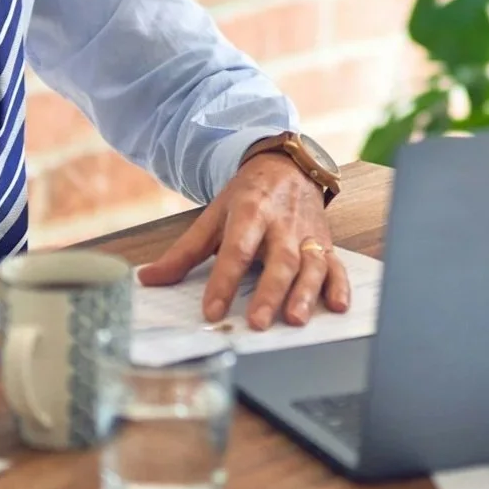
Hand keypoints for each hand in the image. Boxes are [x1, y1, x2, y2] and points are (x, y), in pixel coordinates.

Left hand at [137, 153, 349, 329]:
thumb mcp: (214, 216)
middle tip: (257, 322)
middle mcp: (282, 224)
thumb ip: (184, 252)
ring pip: (311, 264)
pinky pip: (336, 265)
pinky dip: (340, 285)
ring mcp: (308, 234)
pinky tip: (338, 306)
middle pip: (279, 259)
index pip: (236, 249)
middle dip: (270, 292)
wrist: (288, 166)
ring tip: (295, 319)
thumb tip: (148, 279)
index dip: (224, 281)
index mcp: (251, 212)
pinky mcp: (325, 243)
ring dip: (305, 292)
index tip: (212, 311)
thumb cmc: (249, 196)